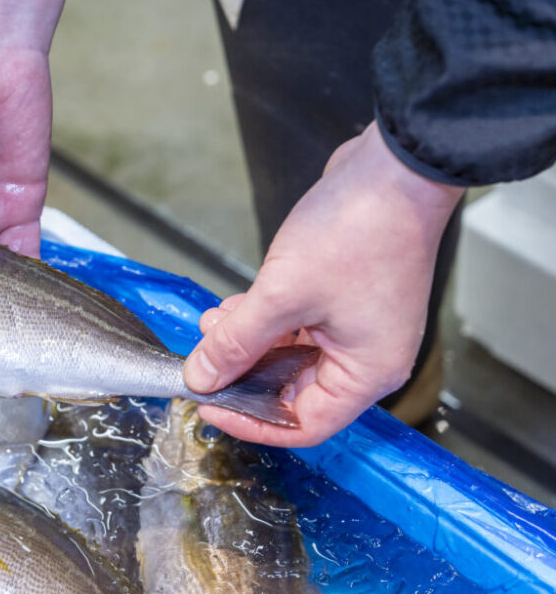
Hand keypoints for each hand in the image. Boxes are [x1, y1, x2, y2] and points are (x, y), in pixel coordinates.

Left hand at [183, 123, 464, 446]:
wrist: (392, 168)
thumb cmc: (357, 232)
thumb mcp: (281, 295)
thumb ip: (236, 342)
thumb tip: (201, 377)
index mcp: (366, 373)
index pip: (303, 425)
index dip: (251, 421)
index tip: (209, 407)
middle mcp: (364, 356)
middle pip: (292, 390)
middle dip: (243, 376)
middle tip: (201, 364)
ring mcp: (353, 326)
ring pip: (287, 354)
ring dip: (245, 343)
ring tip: (209, 326)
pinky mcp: (339, 297)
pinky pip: (292, 324)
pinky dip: (260, 321)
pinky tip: (228, 308)